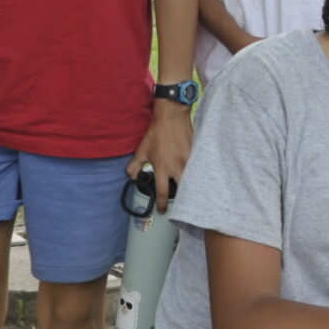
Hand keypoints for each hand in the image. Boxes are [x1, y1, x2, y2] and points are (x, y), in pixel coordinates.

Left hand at [127, 97, 195, 212]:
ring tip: (188, 193)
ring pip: (192, 180)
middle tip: (179, 204)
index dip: (162, 205)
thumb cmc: (156, 134)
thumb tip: (131, 178)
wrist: (171, 117)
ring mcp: (189, 161)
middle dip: (181, 200)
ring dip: (190, 188)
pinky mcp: (196, 154)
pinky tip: (196, 177)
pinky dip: (196, 175)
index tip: (162, 211)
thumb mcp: (141, 150)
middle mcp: (177, 166)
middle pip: (183, 191)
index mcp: (162, 168)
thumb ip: (134, 166)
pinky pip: (197, 169)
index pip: (162, 193)